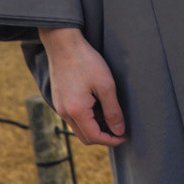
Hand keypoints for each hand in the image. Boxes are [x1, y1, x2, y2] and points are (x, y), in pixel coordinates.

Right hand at [38, 27, 126, 146]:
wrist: (63, 43)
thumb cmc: (86, 61)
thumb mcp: (106, 85)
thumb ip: (113, 111)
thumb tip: (119, 131)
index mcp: (76, 111)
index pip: (94, 137)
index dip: (111, 140)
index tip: (124, 135)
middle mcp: (64, 113)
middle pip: (85, 137)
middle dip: (104, 136)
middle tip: (120, 127)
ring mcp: (59, 106)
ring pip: (79, 127)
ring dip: (95, 126)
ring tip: (111, 114)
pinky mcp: (59, 100)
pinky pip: (74, 117)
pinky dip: (87, 118)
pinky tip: (99, 106)